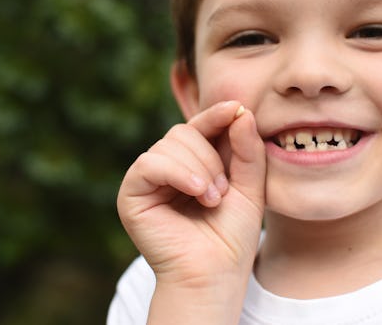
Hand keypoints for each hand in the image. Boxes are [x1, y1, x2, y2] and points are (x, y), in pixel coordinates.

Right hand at [117, 101, 265, 307]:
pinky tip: (197, 192)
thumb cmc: (232, 235)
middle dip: (211, 156)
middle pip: (184, 131)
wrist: (215, 273)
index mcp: (193, 163)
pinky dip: (178, 172)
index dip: (217, 114)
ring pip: (170, 144)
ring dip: (199, 169)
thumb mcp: (250, 186)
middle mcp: (167, 167)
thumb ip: (247, 149)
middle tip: (223, 190)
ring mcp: (148, 179)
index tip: (238, 107)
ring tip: (212, 199)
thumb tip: (239, 110)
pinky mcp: (131, 193)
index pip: (200, 126)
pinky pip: (150, 163)